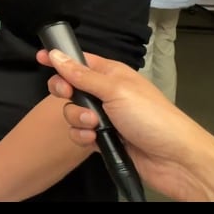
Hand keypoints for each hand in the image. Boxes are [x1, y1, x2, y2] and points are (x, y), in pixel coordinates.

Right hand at [37, 48, 213, 201]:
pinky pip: (80, 134)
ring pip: (72, 112)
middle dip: (65, 93)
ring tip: (94, 126)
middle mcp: (106, 93)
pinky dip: (82, 137)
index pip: (79, 61)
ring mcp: (105, 117)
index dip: (60, 59)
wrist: (174, 160)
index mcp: (111, 74)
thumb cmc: (152, 117)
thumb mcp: (115, 90)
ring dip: (77, 119)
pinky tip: (94, 141)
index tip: (40, 58)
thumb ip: (82, 75)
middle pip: (70, 87)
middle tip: (68, 96)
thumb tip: (56, 54)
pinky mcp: (104, 140)